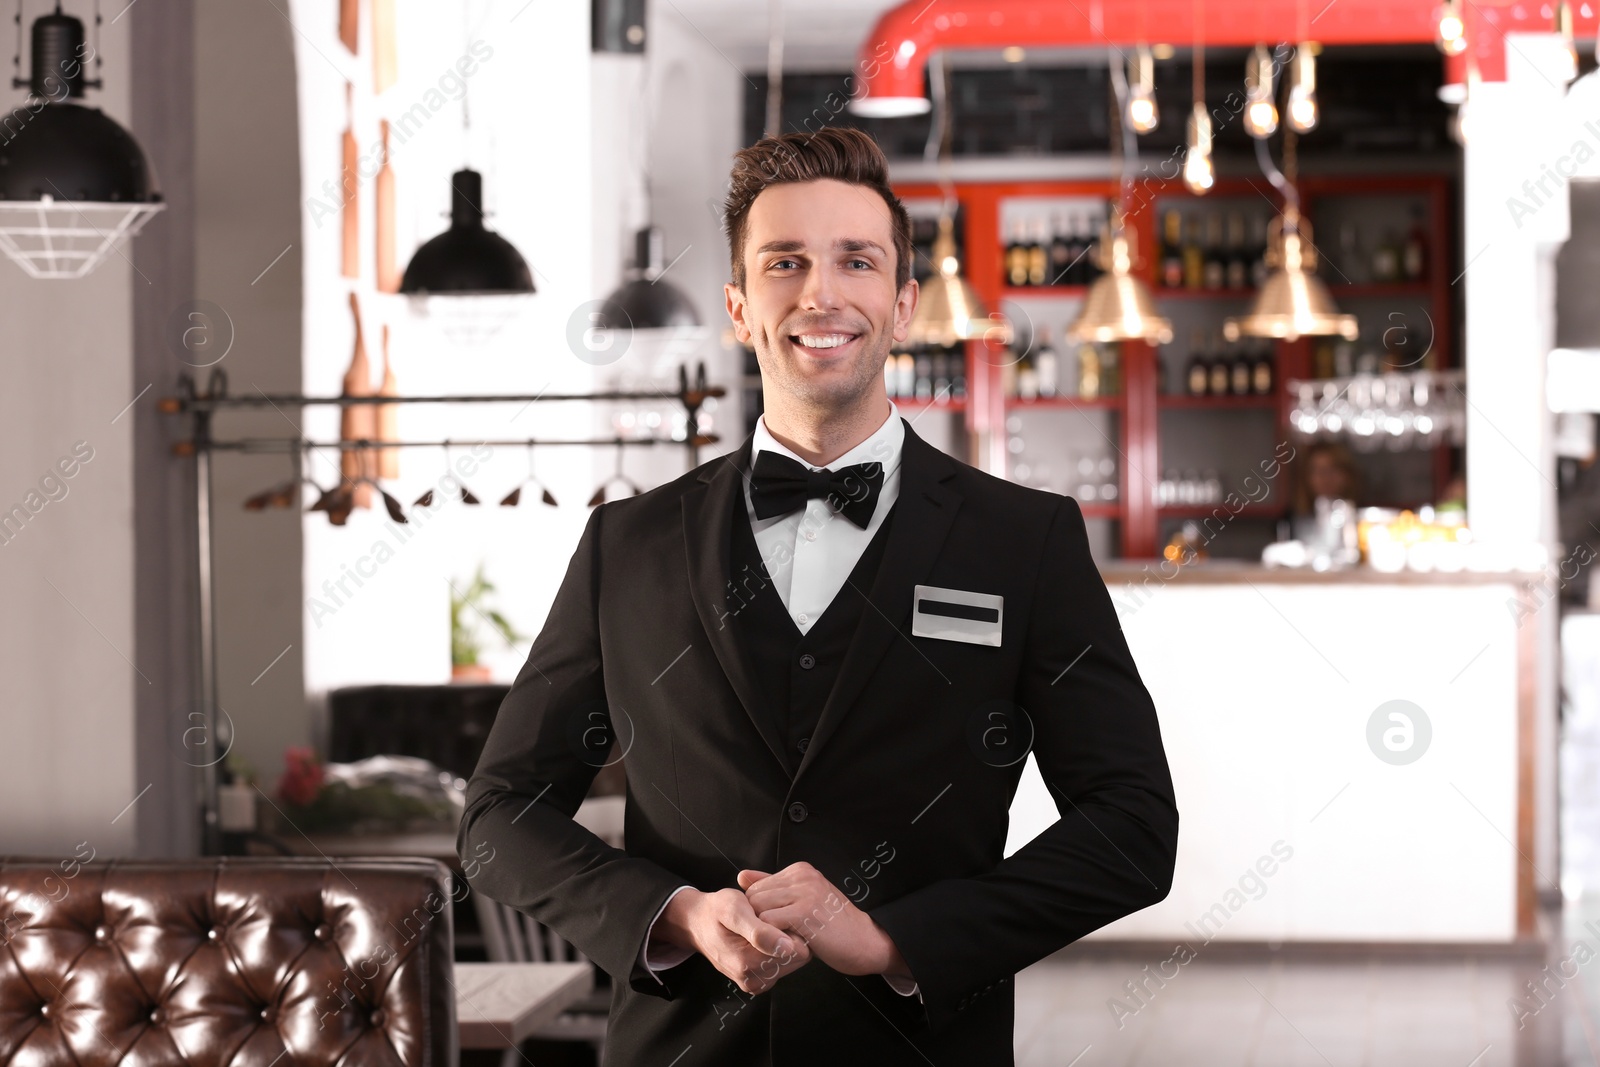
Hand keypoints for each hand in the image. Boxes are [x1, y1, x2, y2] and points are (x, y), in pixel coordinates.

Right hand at [651, 886, 811, 993]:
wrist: (698, 923)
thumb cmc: (716, 911)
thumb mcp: (735, 910)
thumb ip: (759, 931)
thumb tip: (786, 947)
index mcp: (748, 964)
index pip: (797, 951)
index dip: (790, 928)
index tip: (775, 916)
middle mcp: (753, 980)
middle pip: (797, 958)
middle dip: (787, 936)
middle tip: (766, 920)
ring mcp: (756, 983)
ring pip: (792, 962)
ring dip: (783, 943)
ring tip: (764, 927)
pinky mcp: (758, 981)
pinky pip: (783, 965)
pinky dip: (777, 949)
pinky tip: (763, 937)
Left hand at [738, 863, 911, 981]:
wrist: (867, 941)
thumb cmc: (835, 926)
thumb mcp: (803, 900)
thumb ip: (773, 887)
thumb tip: (742, 876)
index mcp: (800, 870)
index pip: (757, 886)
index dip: (759, 911)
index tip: (775, 926)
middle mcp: (802, 876)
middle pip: (754, 897)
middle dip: (758, 920)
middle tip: (776, 936)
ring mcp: (804, 892)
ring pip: (758, 910)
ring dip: (764, 931)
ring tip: (783, 940)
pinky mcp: (805, 912)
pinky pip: (768, 924)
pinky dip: (772, 938)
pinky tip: (788, 944)